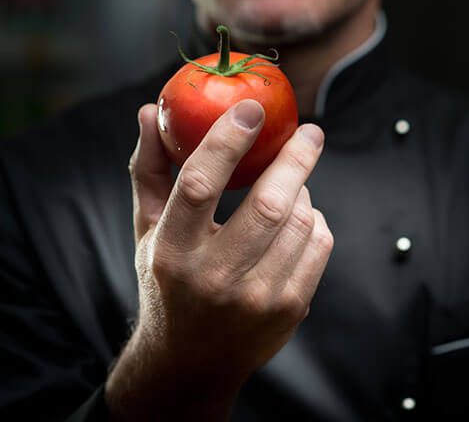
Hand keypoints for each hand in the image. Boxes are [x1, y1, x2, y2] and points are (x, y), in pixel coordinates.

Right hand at [106, 99, 332, 420]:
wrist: (192, 362)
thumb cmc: (168, 284)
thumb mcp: (148, 231)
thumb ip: (151, 171)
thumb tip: (151, 111)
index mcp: (173, 252)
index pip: (200, 184)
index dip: (227, 140)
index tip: (252, 108)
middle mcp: (215, 278)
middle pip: (269, 204)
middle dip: (296, 158)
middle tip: (310, 131)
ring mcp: (258, 298)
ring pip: (299, 220)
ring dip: (302, 191)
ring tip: (292, 185)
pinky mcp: (291, 309)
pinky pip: (319, 243)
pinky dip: (314, 220)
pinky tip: (299, 218)